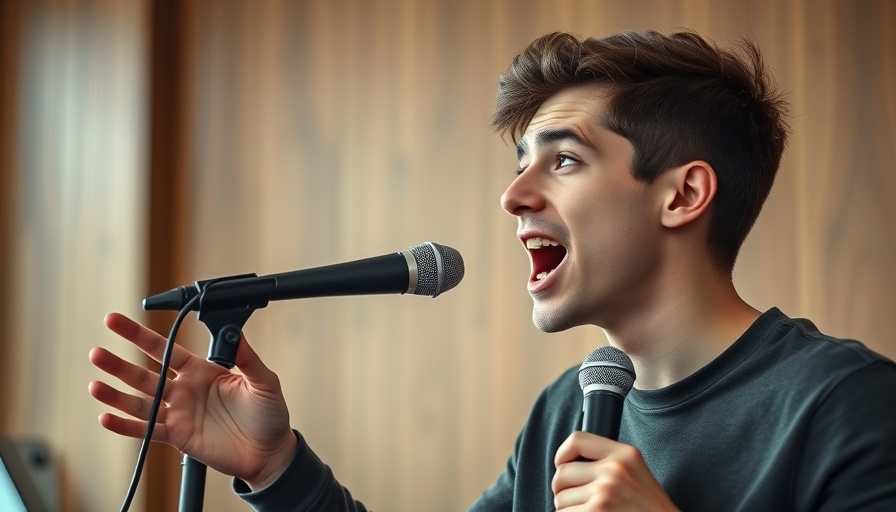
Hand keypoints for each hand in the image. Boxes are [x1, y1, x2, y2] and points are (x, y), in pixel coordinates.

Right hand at [88, 312, 296, 489]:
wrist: (270, 452)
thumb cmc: (269, 415)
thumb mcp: (263, 381)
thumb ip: (248, 358)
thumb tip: (238, 333)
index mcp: (202, 371)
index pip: (165, 349)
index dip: (140, 336)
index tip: (117, 322)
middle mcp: (185, 390)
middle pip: (144, 374)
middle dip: (119, 364)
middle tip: (97, 352)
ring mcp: (179, 414)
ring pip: (140, 402)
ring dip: (116, 394)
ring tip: (94, 384)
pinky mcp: (178, 437)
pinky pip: (147, 431)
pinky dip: (126, 426)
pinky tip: (107, 418)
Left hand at [552, 431, 677, 510]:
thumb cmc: (648, 507)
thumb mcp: (635, 471)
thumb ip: (607, 461)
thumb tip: (566, 462)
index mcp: (624, 454)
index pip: (576, 440)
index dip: (562, 454)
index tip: (563, 465)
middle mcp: (614, 471)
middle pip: (561, 474)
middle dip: (563, 490)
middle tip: (579, 499)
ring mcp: (605, 493)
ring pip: (560, 499)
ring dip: (568, 509)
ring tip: (589, 510)